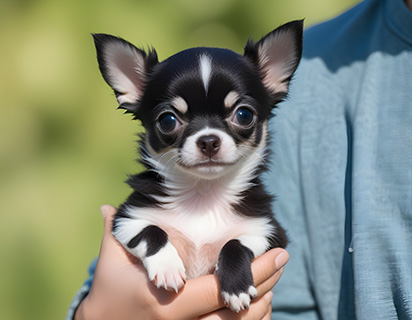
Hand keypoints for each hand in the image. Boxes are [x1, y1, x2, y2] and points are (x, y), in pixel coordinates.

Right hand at [75, 205, 288, 319]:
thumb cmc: (111, 287)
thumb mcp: (112, 260)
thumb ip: (115, 233)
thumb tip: (105, 208)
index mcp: (167, 304)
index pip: (218, 291)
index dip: (250, 272)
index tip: (277, 252)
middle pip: (237, 314)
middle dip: (263, 284)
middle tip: (280, 258)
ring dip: (262, 302)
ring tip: (273, 275)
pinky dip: (252, 317)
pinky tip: (261, 297)